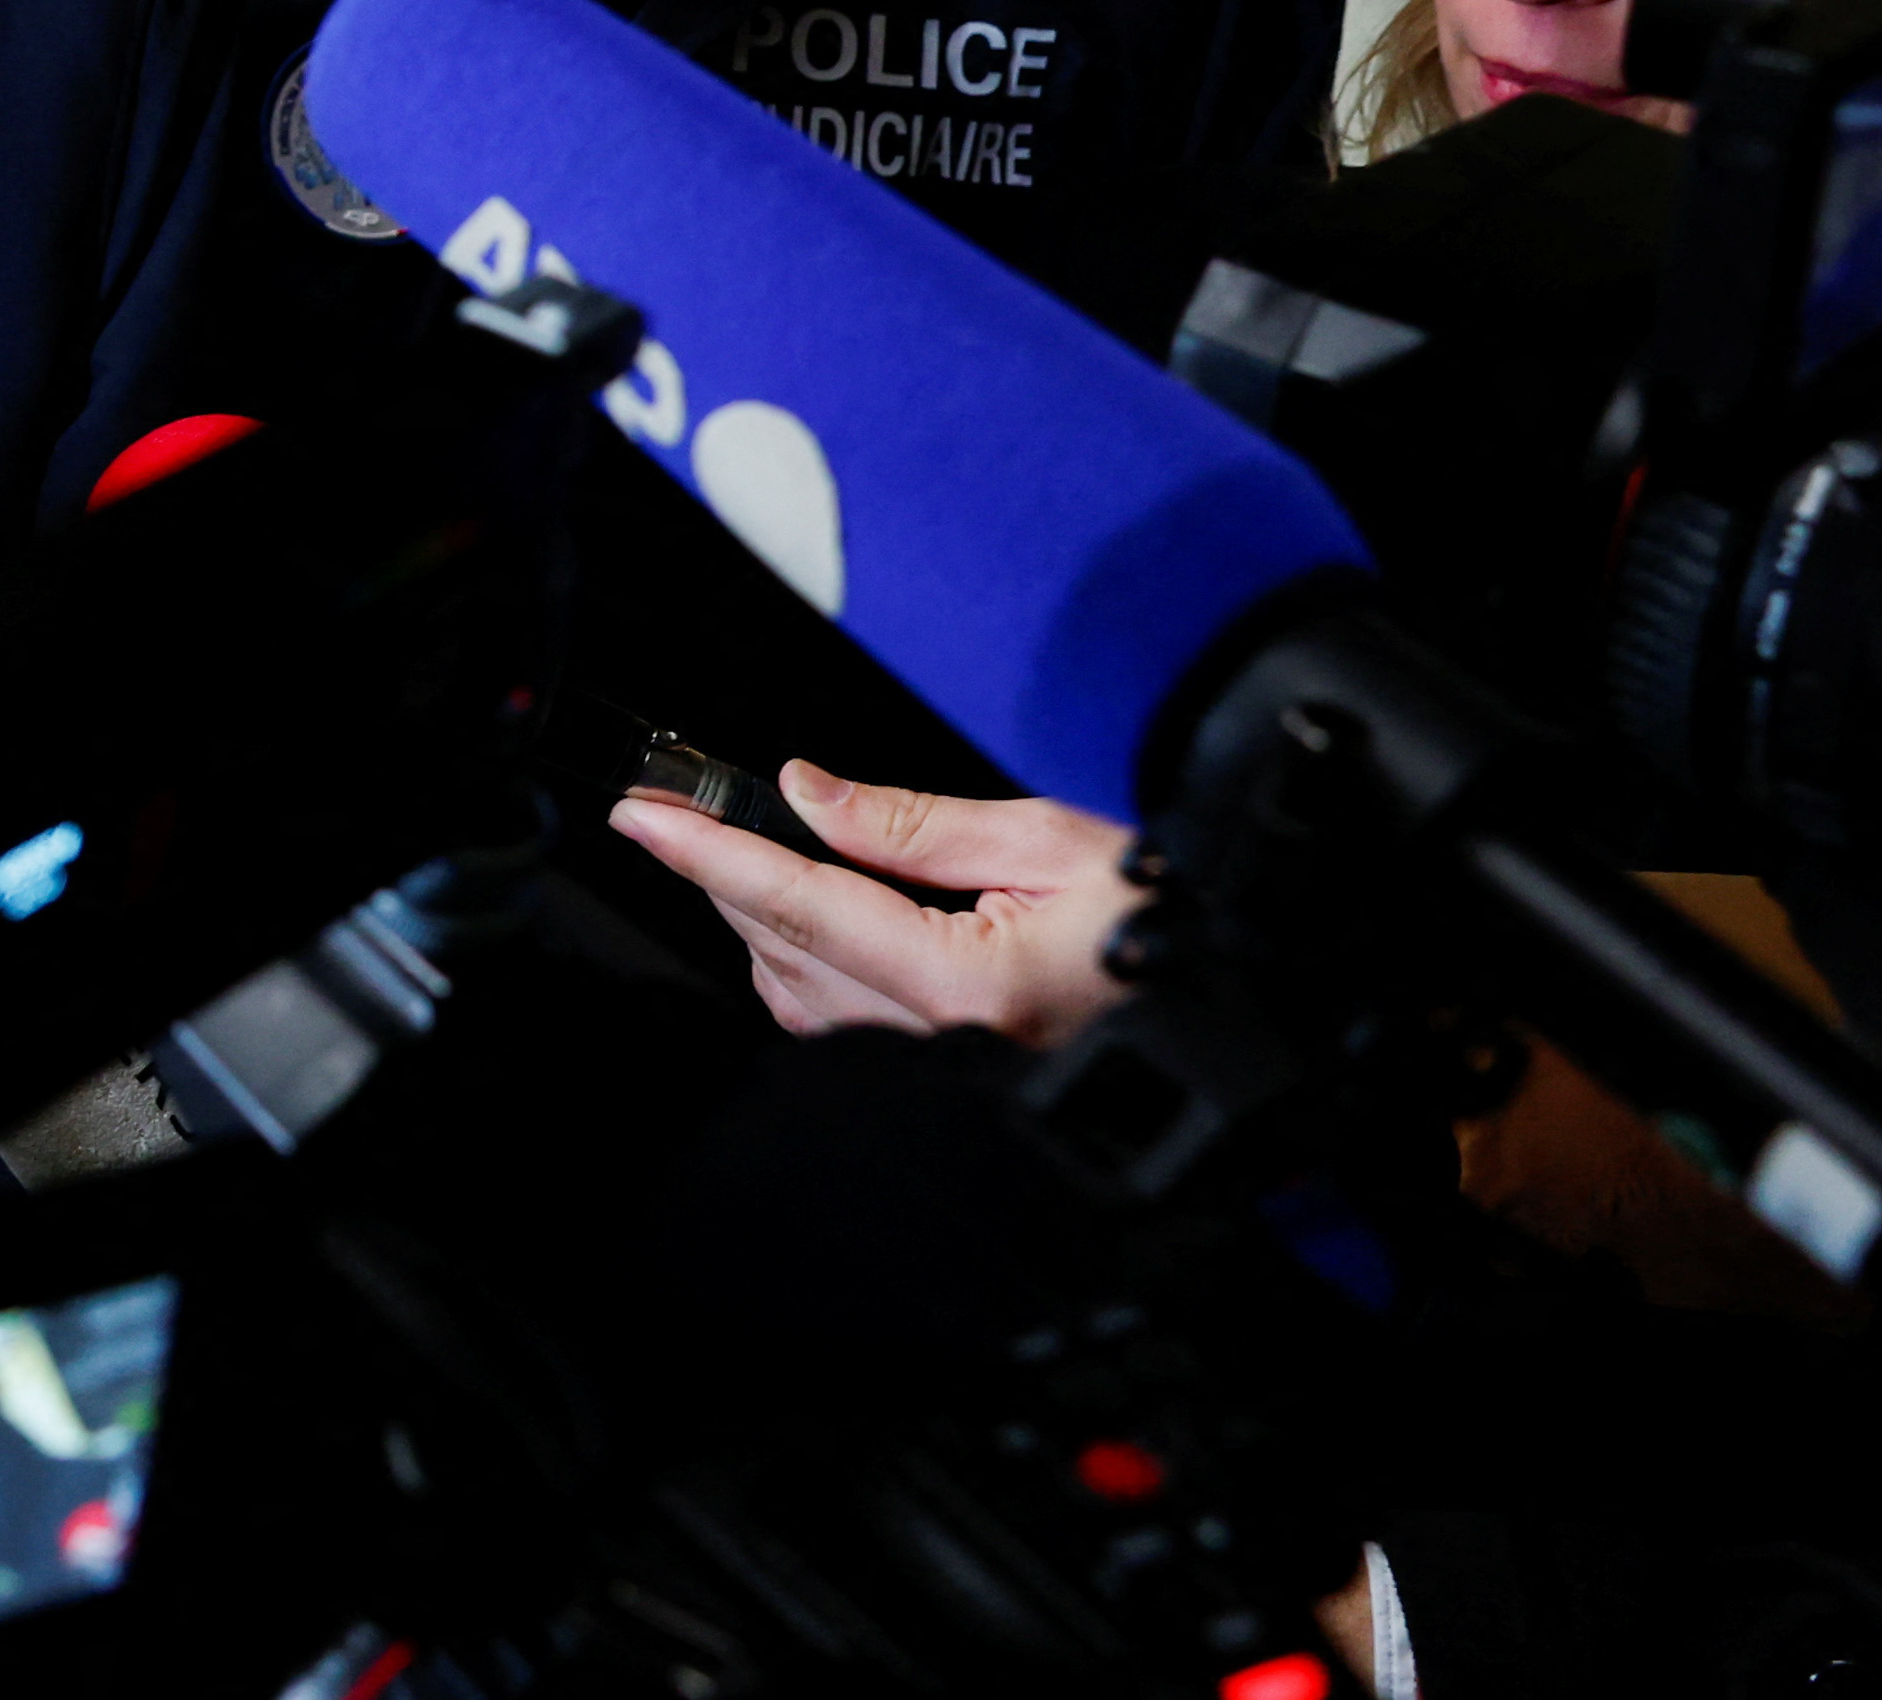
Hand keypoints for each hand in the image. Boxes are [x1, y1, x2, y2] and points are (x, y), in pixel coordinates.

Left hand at [609, 762, 1144, 1047]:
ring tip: (767, 856)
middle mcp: (943, 1048)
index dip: (710, 854)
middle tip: (693, 810)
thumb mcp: (1051, 842)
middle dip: (729, 876)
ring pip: (796, 998)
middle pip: (784, 951)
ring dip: (765, 923)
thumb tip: (807, 793)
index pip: (802, 903)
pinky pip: (836, 1031)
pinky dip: (805, 968)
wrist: (1238, 1009)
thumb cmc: (1171, 927)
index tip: (642, 815)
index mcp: (969, 986)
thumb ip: (914, 822)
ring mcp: (941, 1081)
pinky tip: (819, 921)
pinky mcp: (946, 1089)